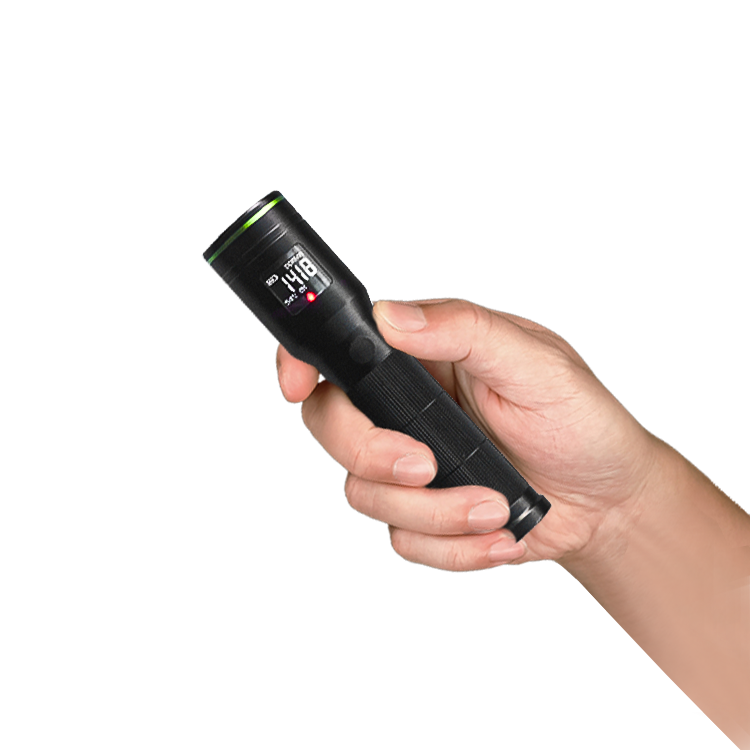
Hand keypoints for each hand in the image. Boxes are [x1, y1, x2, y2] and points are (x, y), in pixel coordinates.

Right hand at [275, 297, 660, 570]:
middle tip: (426, 464)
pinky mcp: (422, 515)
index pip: (339, 350)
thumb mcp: (533, 361)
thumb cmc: (579, 419)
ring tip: (495, 504)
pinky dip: (453, 546)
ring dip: (434, 511)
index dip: (302, 364)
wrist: (608, 499)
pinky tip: (499, 532)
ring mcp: (408, 465)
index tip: (297, 387)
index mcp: (422, 359)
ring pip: (364, 494)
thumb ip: (463, 329)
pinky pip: (402, 541)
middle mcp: (404, 409)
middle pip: (330, 427)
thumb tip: (390, 315)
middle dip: (371, 454)